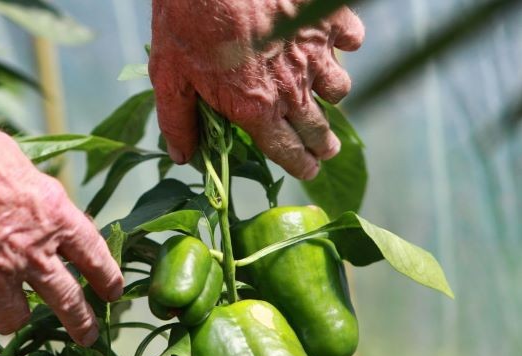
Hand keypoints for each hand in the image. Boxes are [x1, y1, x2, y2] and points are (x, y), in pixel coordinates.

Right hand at [0, 110, 123, 344]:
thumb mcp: (8, 157)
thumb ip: (31, 189)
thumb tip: (40, 198)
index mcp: (52, 215)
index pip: (95, 254)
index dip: (108, 277)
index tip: (114, 292)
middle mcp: (32, 253)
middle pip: (69, 302)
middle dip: (82, 324)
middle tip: (88, 337)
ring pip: (15, 320)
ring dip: (9, 317)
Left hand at [150, 0, 363, 179]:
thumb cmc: (187, 21)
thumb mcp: (169, 75)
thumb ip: (178, 120)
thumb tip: (182, 156)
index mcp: (255, 108)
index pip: (287, 152)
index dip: (301, 166)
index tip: (309, 172)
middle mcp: (291, 87)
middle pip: (319, 129)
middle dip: (323, 144)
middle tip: (325, 148)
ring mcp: (313, 52)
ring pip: (339, 88)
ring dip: (331, 95)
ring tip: (322, 91)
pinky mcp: (325, 18)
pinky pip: (352, 39)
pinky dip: (347, 43)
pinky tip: (334, 42)